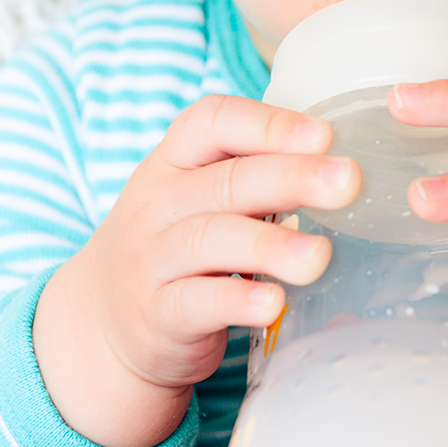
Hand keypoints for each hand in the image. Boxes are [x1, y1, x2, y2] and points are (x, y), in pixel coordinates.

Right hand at [33, 94, 360, 446]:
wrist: (100, 325)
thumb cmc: (176, 245)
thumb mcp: (199, 197)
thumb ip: (256, 176)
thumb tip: (346, 169)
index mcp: (174, 162)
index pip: (213, 121)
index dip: (268, 123)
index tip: (324, 134)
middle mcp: (159, 203)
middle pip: (227, 181)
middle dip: (292, 177)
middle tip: (347, 182)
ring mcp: (152, 259)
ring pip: (212, 240)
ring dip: (271, 246)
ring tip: (320, 255)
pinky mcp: (156, 315)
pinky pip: (196, 303)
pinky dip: (237, 301)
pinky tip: (274, 303)